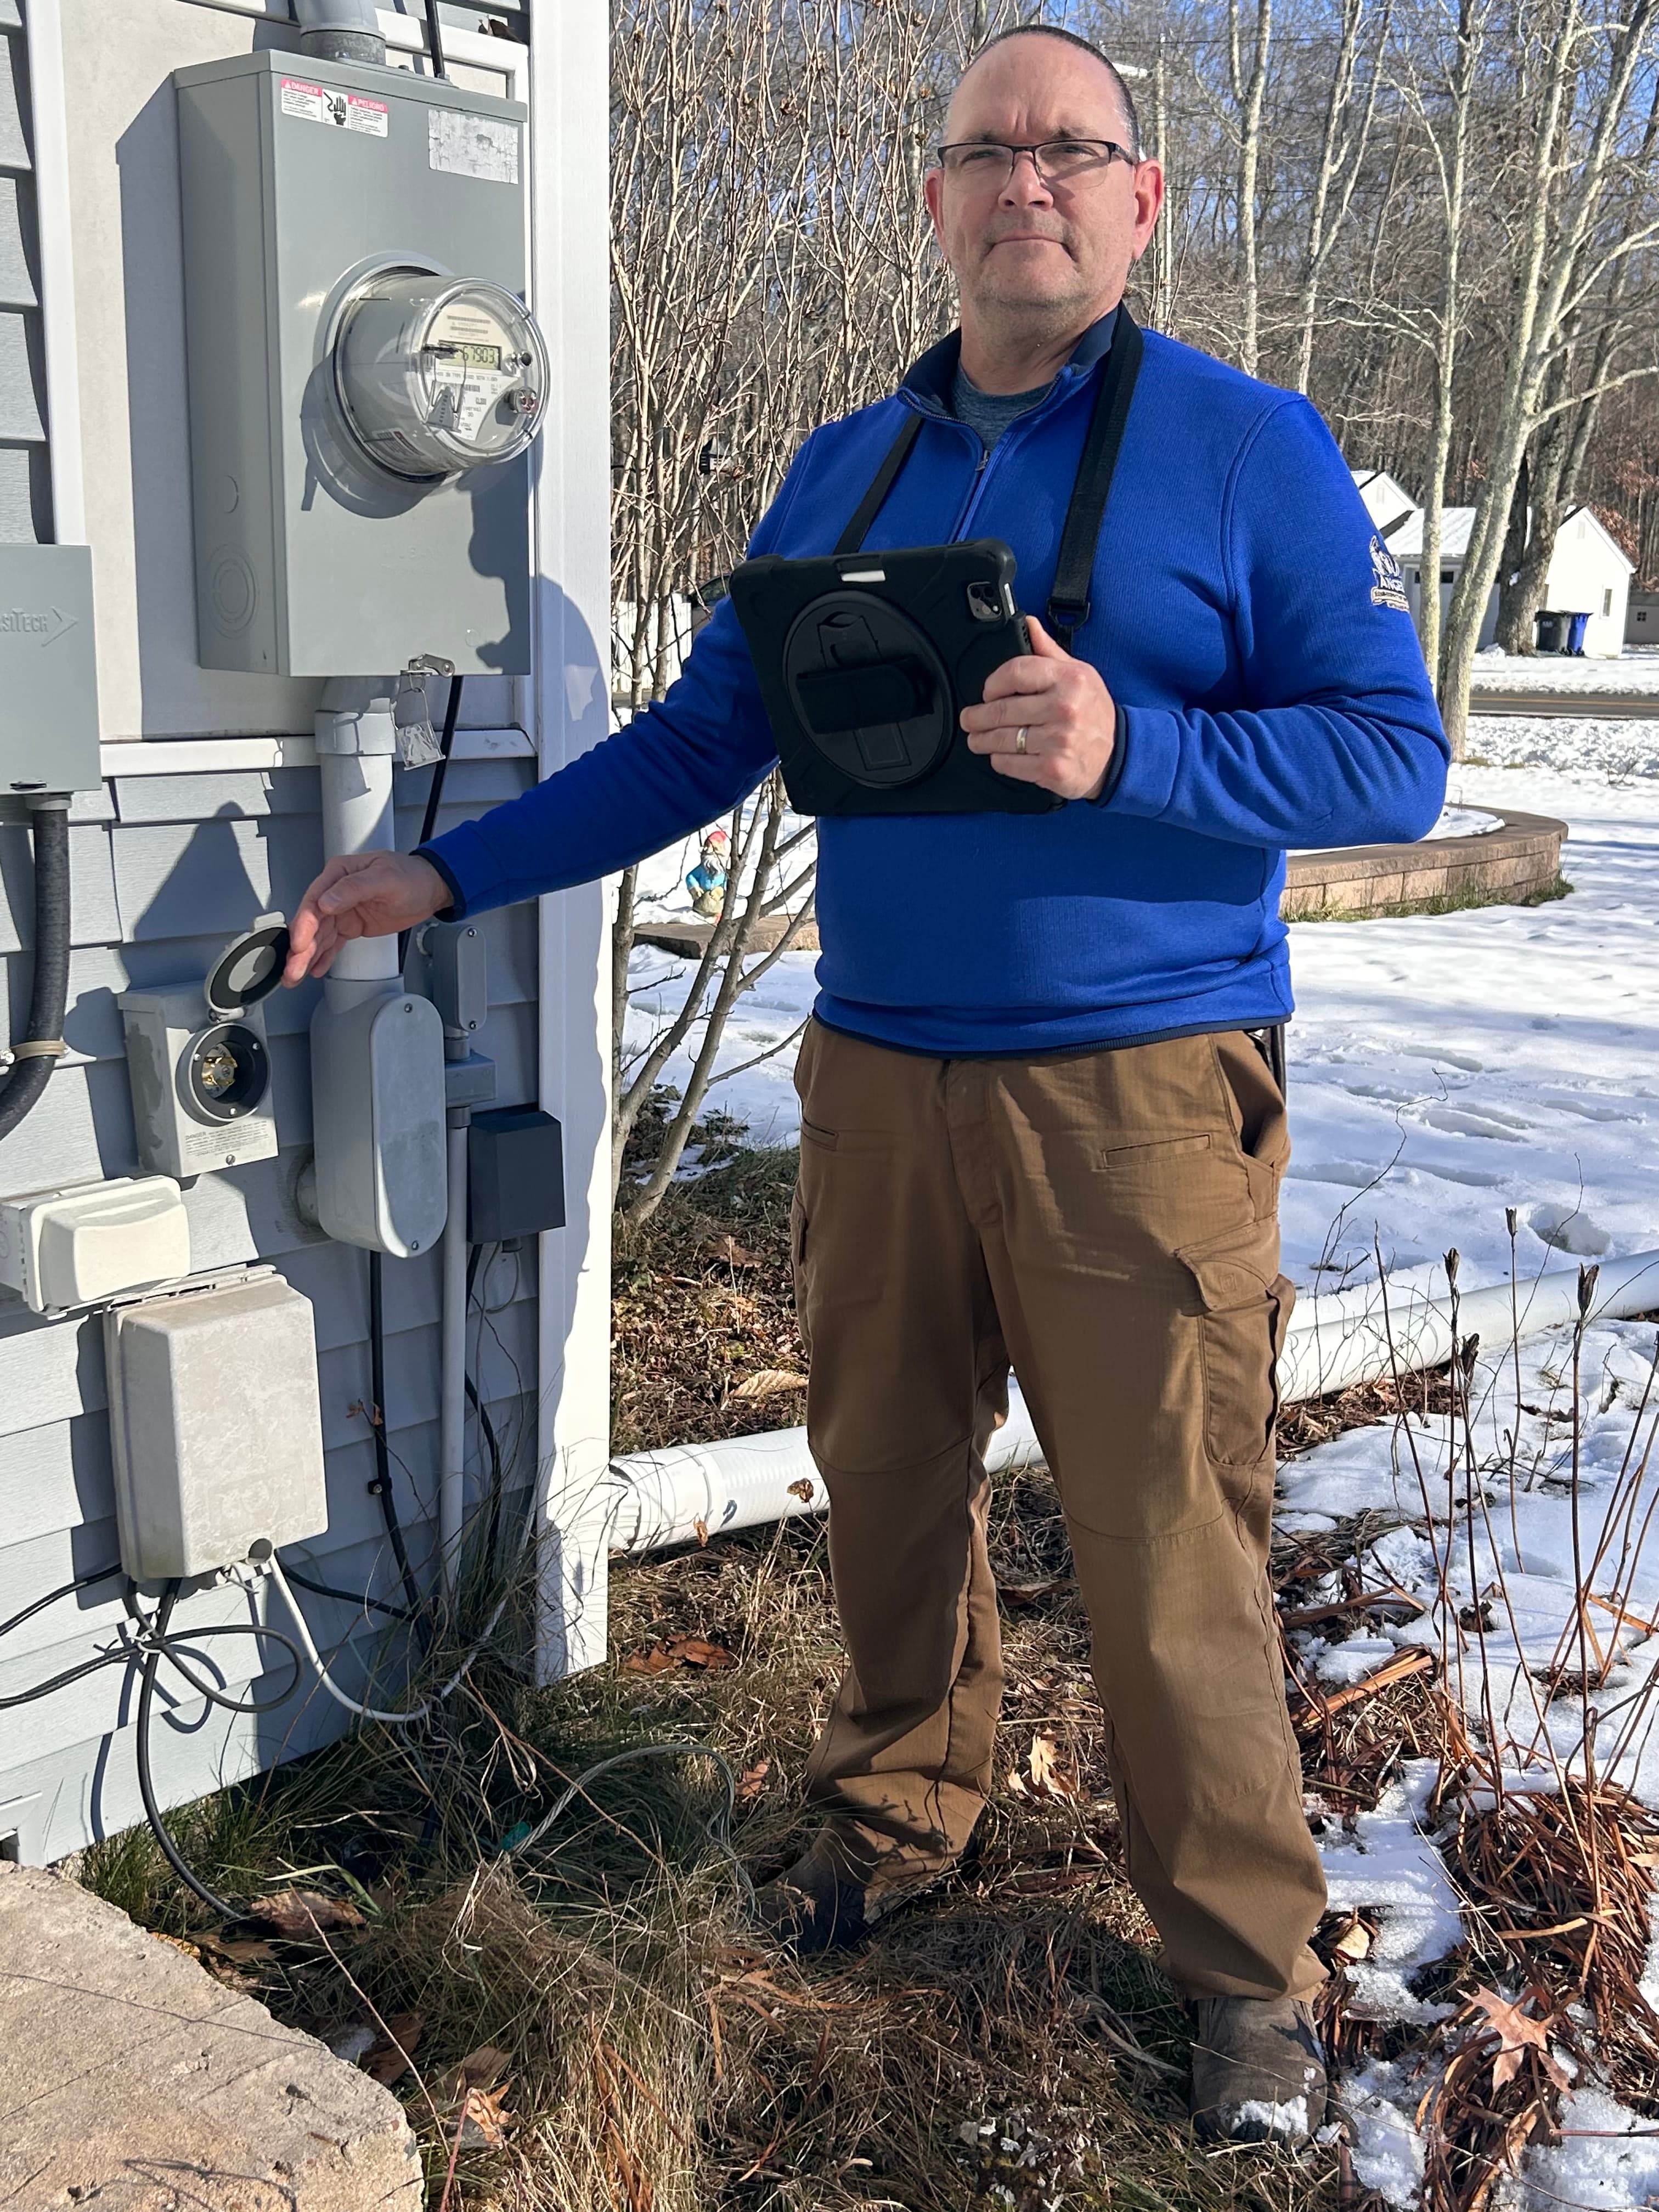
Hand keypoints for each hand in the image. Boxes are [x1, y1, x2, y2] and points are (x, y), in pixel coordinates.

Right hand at [282, 852, 449, 983]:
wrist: (430, 889)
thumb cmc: (411, 876)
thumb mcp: (385, 878)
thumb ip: (355, 888)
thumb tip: (328, 901)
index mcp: (340, 874)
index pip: (314, 900)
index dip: (304, 923)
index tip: (299, 942)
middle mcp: (336, 892)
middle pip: (312, 922)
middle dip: (301, 947)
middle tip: (293, 967)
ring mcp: (343, 910)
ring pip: (319, 936)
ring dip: (307, 956)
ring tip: (296, 974)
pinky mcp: (351, 925)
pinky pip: (333, 943)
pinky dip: (323, 957)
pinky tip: (314, 969)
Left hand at [959, 614, 1116, 800]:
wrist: (1117, 754)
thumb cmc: (1094, 713)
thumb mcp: (1080, 673)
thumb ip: (1048, 650)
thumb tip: (1028, 624)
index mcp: (1069, 680)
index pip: (1015, 672)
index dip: (992, 683)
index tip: (987, 692)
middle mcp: (1063, 709)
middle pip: (1001, 710)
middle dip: (976, 717)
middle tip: (970, 719)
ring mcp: (1057, 741)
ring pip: (1001, 739)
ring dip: (981, 740)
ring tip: (977, 738)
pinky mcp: (1051, 769)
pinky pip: (1009, 763)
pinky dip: (999, 760)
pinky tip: (1001, 755)